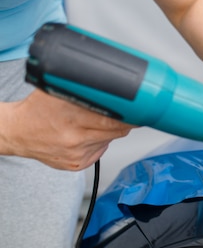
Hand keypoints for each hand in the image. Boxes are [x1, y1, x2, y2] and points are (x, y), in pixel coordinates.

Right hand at [0, 89, 133, 169]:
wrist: (17, 133)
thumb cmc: (36, 110)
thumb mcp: (57, 92)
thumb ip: (82, 89)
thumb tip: (110, 83)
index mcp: (70, 118)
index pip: (113, 119)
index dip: (130, 115)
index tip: (140, 110)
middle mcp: (74, 138)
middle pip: (116, 131)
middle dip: (126, 121)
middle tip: (131, 112)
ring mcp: (76, 154)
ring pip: (110, 140)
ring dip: (111, 131)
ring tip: (98, 121)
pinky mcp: (77, 164)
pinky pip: (101, 151)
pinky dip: (100, 142)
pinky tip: (89, 134)